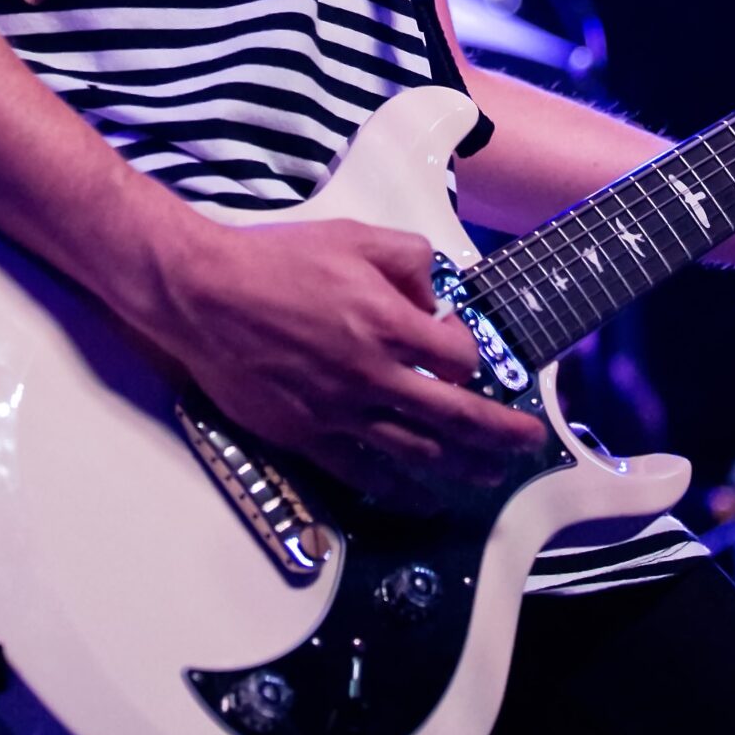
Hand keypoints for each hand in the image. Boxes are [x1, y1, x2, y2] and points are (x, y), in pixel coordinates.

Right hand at [153, 214, 547, 503]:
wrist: (205, 296)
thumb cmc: (277, 260)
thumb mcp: (355, 236)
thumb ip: (410, 259)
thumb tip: (434, 296)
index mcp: (388, 324)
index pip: (461, 359)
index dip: (472, 354)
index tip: (458, 347)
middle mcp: (373, 376)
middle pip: (457, 418)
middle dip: (501, 435)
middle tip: (528, 445)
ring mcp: (340, 413)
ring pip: (419, 454)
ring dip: (463, 468)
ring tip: (490, 475)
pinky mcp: (307, 436)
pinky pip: (365, 475)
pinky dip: (400, 491)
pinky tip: (421, 497)